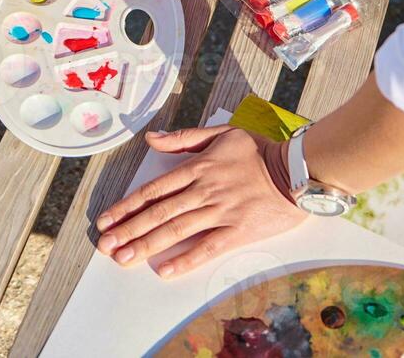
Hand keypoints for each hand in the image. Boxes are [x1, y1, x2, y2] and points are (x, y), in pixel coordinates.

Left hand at [95, 125, 306, 278]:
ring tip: (124, 258)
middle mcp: (204, 191)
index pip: (153, 190)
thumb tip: (151, 139)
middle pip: (158, 213)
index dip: (127, 206)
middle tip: (105, 245)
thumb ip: (183, 138)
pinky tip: (165, 270)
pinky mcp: (238, 231)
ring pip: (177, 230)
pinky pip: (208, 248)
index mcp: (197, 167)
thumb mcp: (220, 133)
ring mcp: (220, 212)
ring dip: (147, 245)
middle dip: (128, 230)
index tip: (106, 219)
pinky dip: (186, 259)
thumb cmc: (260, 150)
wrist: (298, 170)